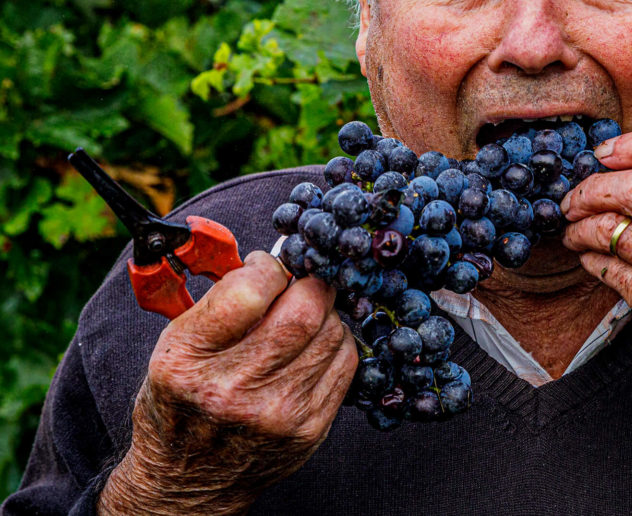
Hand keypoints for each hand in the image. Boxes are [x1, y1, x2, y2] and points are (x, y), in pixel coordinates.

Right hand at [98, 250, 356, 515]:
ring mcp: (277, 414)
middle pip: (304, 311)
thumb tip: (278, 259)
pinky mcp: (309, 430)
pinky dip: (336, 341)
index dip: (268, 267)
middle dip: (309, 282)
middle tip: (299, 281)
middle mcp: (232, 391)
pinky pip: (346, 361)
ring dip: (324, 311)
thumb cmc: (181, 398)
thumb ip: (221, 297)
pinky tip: (314, 344)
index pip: (251, 290)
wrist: (185, 482)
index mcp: (188, 360)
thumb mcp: (175, 343)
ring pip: (333, 331)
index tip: (266, 267)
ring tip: (303, 314)